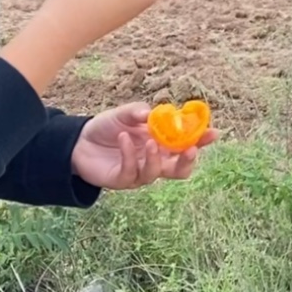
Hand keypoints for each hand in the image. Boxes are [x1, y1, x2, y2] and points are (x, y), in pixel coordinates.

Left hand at [71, 102, 217, 190]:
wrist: (78, 141)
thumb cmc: (107, 127)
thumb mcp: (124, 113)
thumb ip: (139, 112)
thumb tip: (153, 114)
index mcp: (161, 144)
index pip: (187, 145)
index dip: (202, 140)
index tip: (213, 132)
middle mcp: (154, 160)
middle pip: (179, 170)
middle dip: (187, 161)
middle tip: (190, 149)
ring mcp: (139, 172)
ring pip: (156, 173)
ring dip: (156, 158)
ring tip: (150, 141)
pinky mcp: (122, 179)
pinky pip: (131, 171)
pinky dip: (129, 154)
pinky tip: (123, 139)